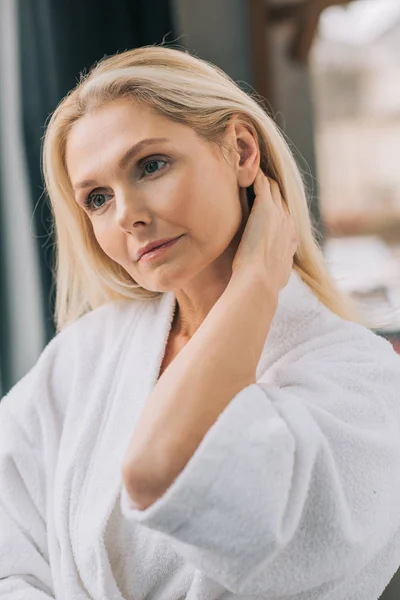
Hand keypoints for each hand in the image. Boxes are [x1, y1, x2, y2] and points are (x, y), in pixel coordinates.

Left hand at [231, 168, 297, 293]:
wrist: (259, 282)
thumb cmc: (261, 285)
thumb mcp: (276, 277)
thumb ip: (276, 270)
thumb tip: (278, 280)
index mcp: (291, 238)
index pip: (284, 213)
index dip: (275, 205)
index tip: (264, 201)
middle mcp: (288, 222)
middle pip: (281, 196)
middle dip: (270, 187)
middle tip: (256, 177)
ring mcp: (278, 214)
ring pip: (272, 187)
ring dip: (262, 178)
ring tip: (249, 168)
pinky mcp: (265, 208)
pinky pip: (261, 184)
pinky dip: (254, 176)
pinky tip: (243, 169)